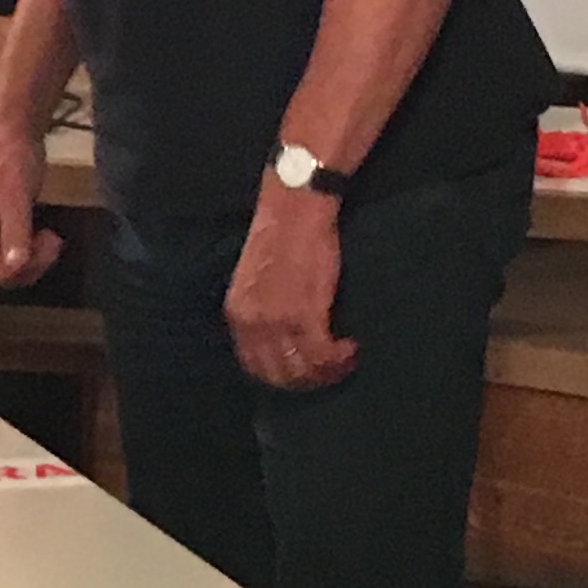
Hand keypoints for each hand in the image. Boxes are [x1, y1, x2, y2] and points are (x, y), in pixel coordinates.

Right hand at [0, 122, 60, 288]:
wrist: (14, 129)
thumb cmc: (11, 156)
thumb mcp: (16, 195)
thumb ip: (14, 231)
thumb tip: (15, 265)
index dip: (9, 273)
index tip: (36, 257)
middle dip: (25, 265)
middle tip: (51, 245)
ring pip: (4, 259)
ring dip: (30, 257)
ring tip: (50, 239)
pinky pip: (9, 245)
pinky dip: (28, 246)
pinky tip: (43, 235)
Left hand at [224, 188, 354, 388]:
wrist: (295, 207)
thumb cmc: (281, 235)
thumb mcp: (255, 279)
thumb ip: (259, 309)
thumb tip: (276, 336)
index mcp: (237, 314)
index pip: (253, 365)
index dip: (280, 376)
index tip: (302, 372)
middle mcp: (253, 323)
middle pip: (278, 375)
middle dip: (306, 380)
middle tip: (329, 372)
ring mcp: (279, 322)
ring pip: (302, 369)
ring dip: (326, 372)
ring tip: (343, 361)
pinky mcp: (307, 315)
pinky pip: (323, 354)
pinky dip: (339, 358)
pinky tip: (350, 349)